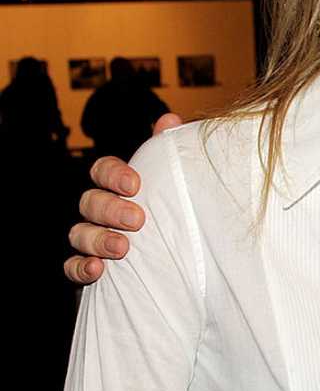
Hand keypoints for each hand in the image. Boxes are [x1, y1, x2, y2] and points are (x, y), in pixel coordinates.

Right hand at [63, 112, 182, 283]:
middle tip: (137, 219)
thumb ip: (167, 152)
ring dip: (98, 239)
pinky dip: (80, 268)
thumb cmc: (170, 213)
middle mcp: (99, 210)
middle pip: (90, 201)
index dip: (114, 174)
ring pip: (79, 233)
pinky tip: (96, 269)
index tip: (135, 184)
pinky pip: (72, 268)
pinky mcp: (87, 268)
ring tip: (122, 248)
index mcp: (118, 187)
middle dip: (110, 209)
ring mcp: (91, 238)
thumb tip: (169, 121)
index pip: (103, 170)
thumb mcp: (172, 182)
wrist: (177, 262)